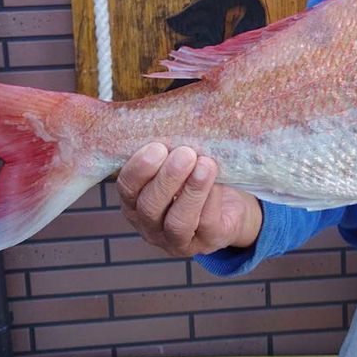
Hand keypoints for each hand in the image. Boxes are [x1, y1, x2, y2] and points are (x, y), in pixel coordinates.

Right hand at [116, 144, 263, 256]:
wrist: (230, 204)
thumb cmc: (195, 174)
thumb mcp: (177, 160)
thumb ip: (167, 146)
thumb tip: (169, 114)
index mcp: (135, 200)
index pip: (127, 188)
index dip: (138, 169)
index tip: (156, 147)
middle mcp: (150, 224)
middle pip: (149, 207)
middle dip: (166, 179)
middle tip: (184, 153)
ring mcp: (176, 239)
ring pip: (177, 221)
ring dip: (191, 191)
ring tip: (204, 164)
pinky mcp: (206, 242)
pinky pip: (206, 224)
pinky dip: (211, 199)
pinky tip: (218, 180)